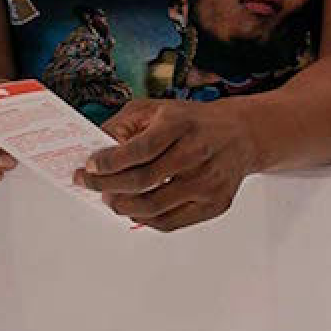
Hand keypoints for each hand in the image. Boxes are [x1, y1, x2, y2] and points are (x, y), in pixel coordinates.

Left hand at [76, 99, 261, 231]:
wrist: (242, 134)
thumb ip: (125, 124)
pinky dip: (144, 219)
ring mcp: (207, 182)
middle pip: (142, 181)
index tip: (88, 165)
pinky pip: (169, 222)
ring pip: (153, 207)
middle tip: (89, 184)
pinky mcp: (213, 204)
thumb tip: (95, 147)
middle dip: (106, 185)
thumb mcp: (159, 108)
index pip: (140, 149)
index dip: (109, 161)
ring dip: (121, 206)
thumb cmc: (194, 122)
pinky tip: (133, 209)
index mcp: (182, 124)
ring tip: (109, 198)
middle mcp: (197, 152)